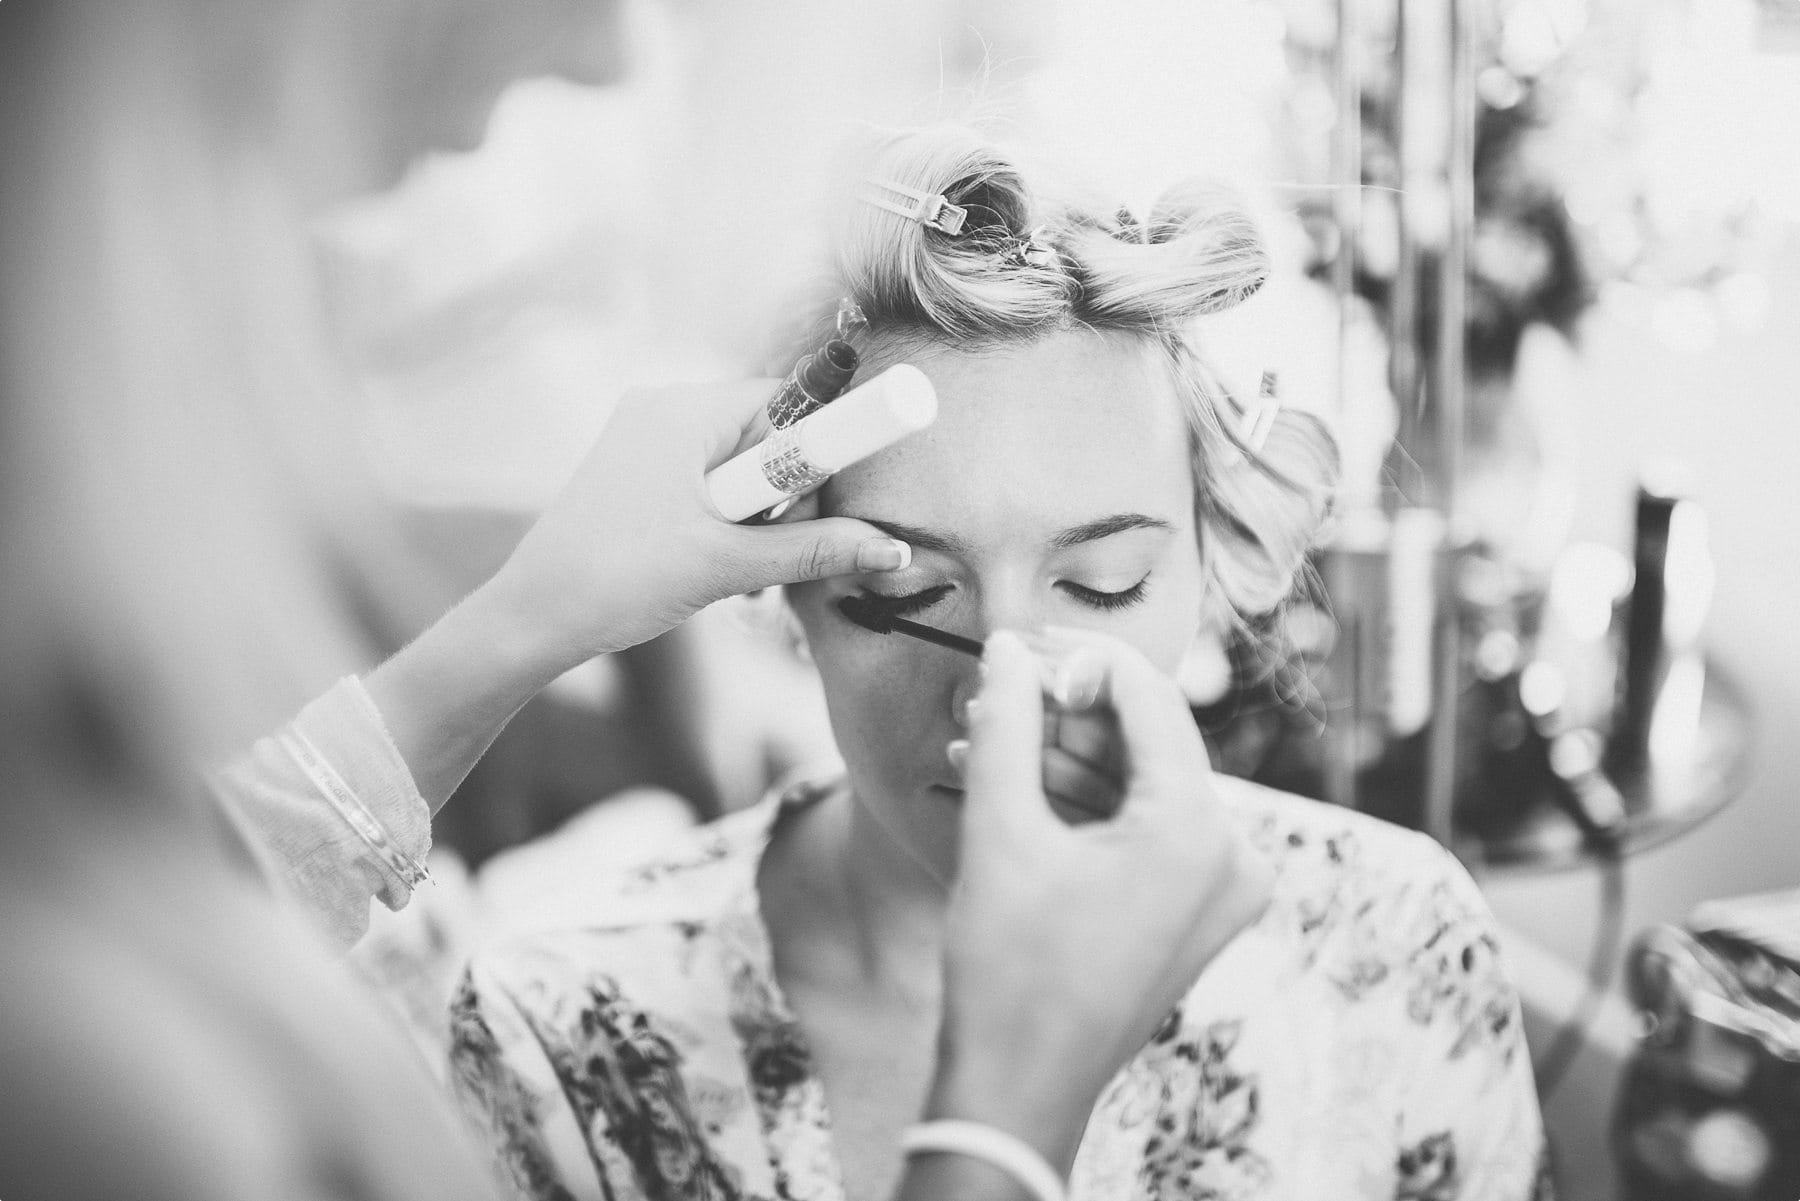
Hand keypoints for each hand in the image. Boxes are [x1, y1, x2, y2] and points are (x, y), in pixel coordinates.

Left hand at [363, 378, 908, 809]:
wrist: (532, 619)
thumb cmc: (619, 580)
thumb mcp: (729, 564)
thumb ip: (815, 550)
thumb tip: (891, 548)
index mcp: (684, 412)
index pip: (787, 400)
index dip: (823, 446)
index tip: (842, 491)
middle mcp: (663, 411)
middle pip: (767, 435)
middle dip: (785, 497)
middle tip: (771, 550)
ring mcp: (645, 442)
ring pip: (738, 468)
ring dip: (755, 520)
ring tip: (731, 570)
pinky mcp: (636, 476)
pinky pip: (706, 484)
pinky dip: (724, 524)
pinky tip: (709, 568)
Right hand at [928, 630, 1273, 1169]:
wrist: (1019, 1090)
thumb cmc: (1009, 970)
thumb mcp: (1001, 829)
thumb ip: (1007, 723)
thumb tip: (1009, 649)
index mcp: (1198, 831)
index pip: (1151, 700)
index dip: (1082, 659)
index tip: (1023, 643)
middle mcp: (1230, 856)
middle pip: (1148, 742)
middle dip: (1066, 713)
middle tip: (998, 691)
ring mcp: (1218, 892)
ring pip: (1141, 786)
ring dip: (1065, 760)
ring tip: (983, 739)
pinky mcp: (1193, 914)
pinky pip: (1144, 832)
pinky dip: (1085, 808)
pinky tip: (1013, 786)